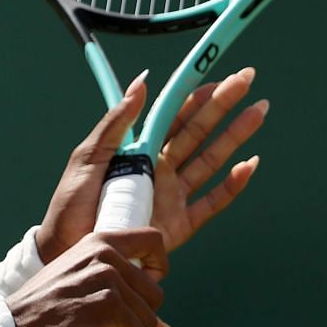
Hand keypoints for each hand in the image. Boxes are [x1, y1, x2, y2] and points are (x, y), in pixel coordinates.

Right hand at [8, 227, 174, 326]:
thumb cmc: (38, 310)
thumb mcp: (74, 285)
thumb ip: (113, 293)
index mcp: (97, 243)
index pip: (153, 242)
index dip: (158, 267)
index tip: (144, 292)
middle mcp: (104, 258)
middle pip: (155, 293)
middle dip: (142, 318)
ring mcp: (106, 283)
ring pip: (148, 319)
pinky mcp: (106, 311)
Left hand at [37, 69, 265, 262]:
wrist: (67, 251)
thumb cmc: (70, 207)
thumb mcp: (87, 159)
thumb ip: (115, 124)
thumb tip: (141, 83)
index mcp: (136, 152)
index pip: (172, 117)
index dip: (195, 96)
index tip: (217, 75)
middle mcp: (158, 170)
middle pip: (197, 132)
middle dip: (223, 106)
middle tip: (247, 79)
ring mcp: (172, 196)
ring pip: (211, 159)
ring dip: (235, 135)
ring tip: (259, 111)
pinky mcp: (179, 225)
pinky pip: (212, 202)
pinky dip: (233, 185)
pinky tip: (249, 165)